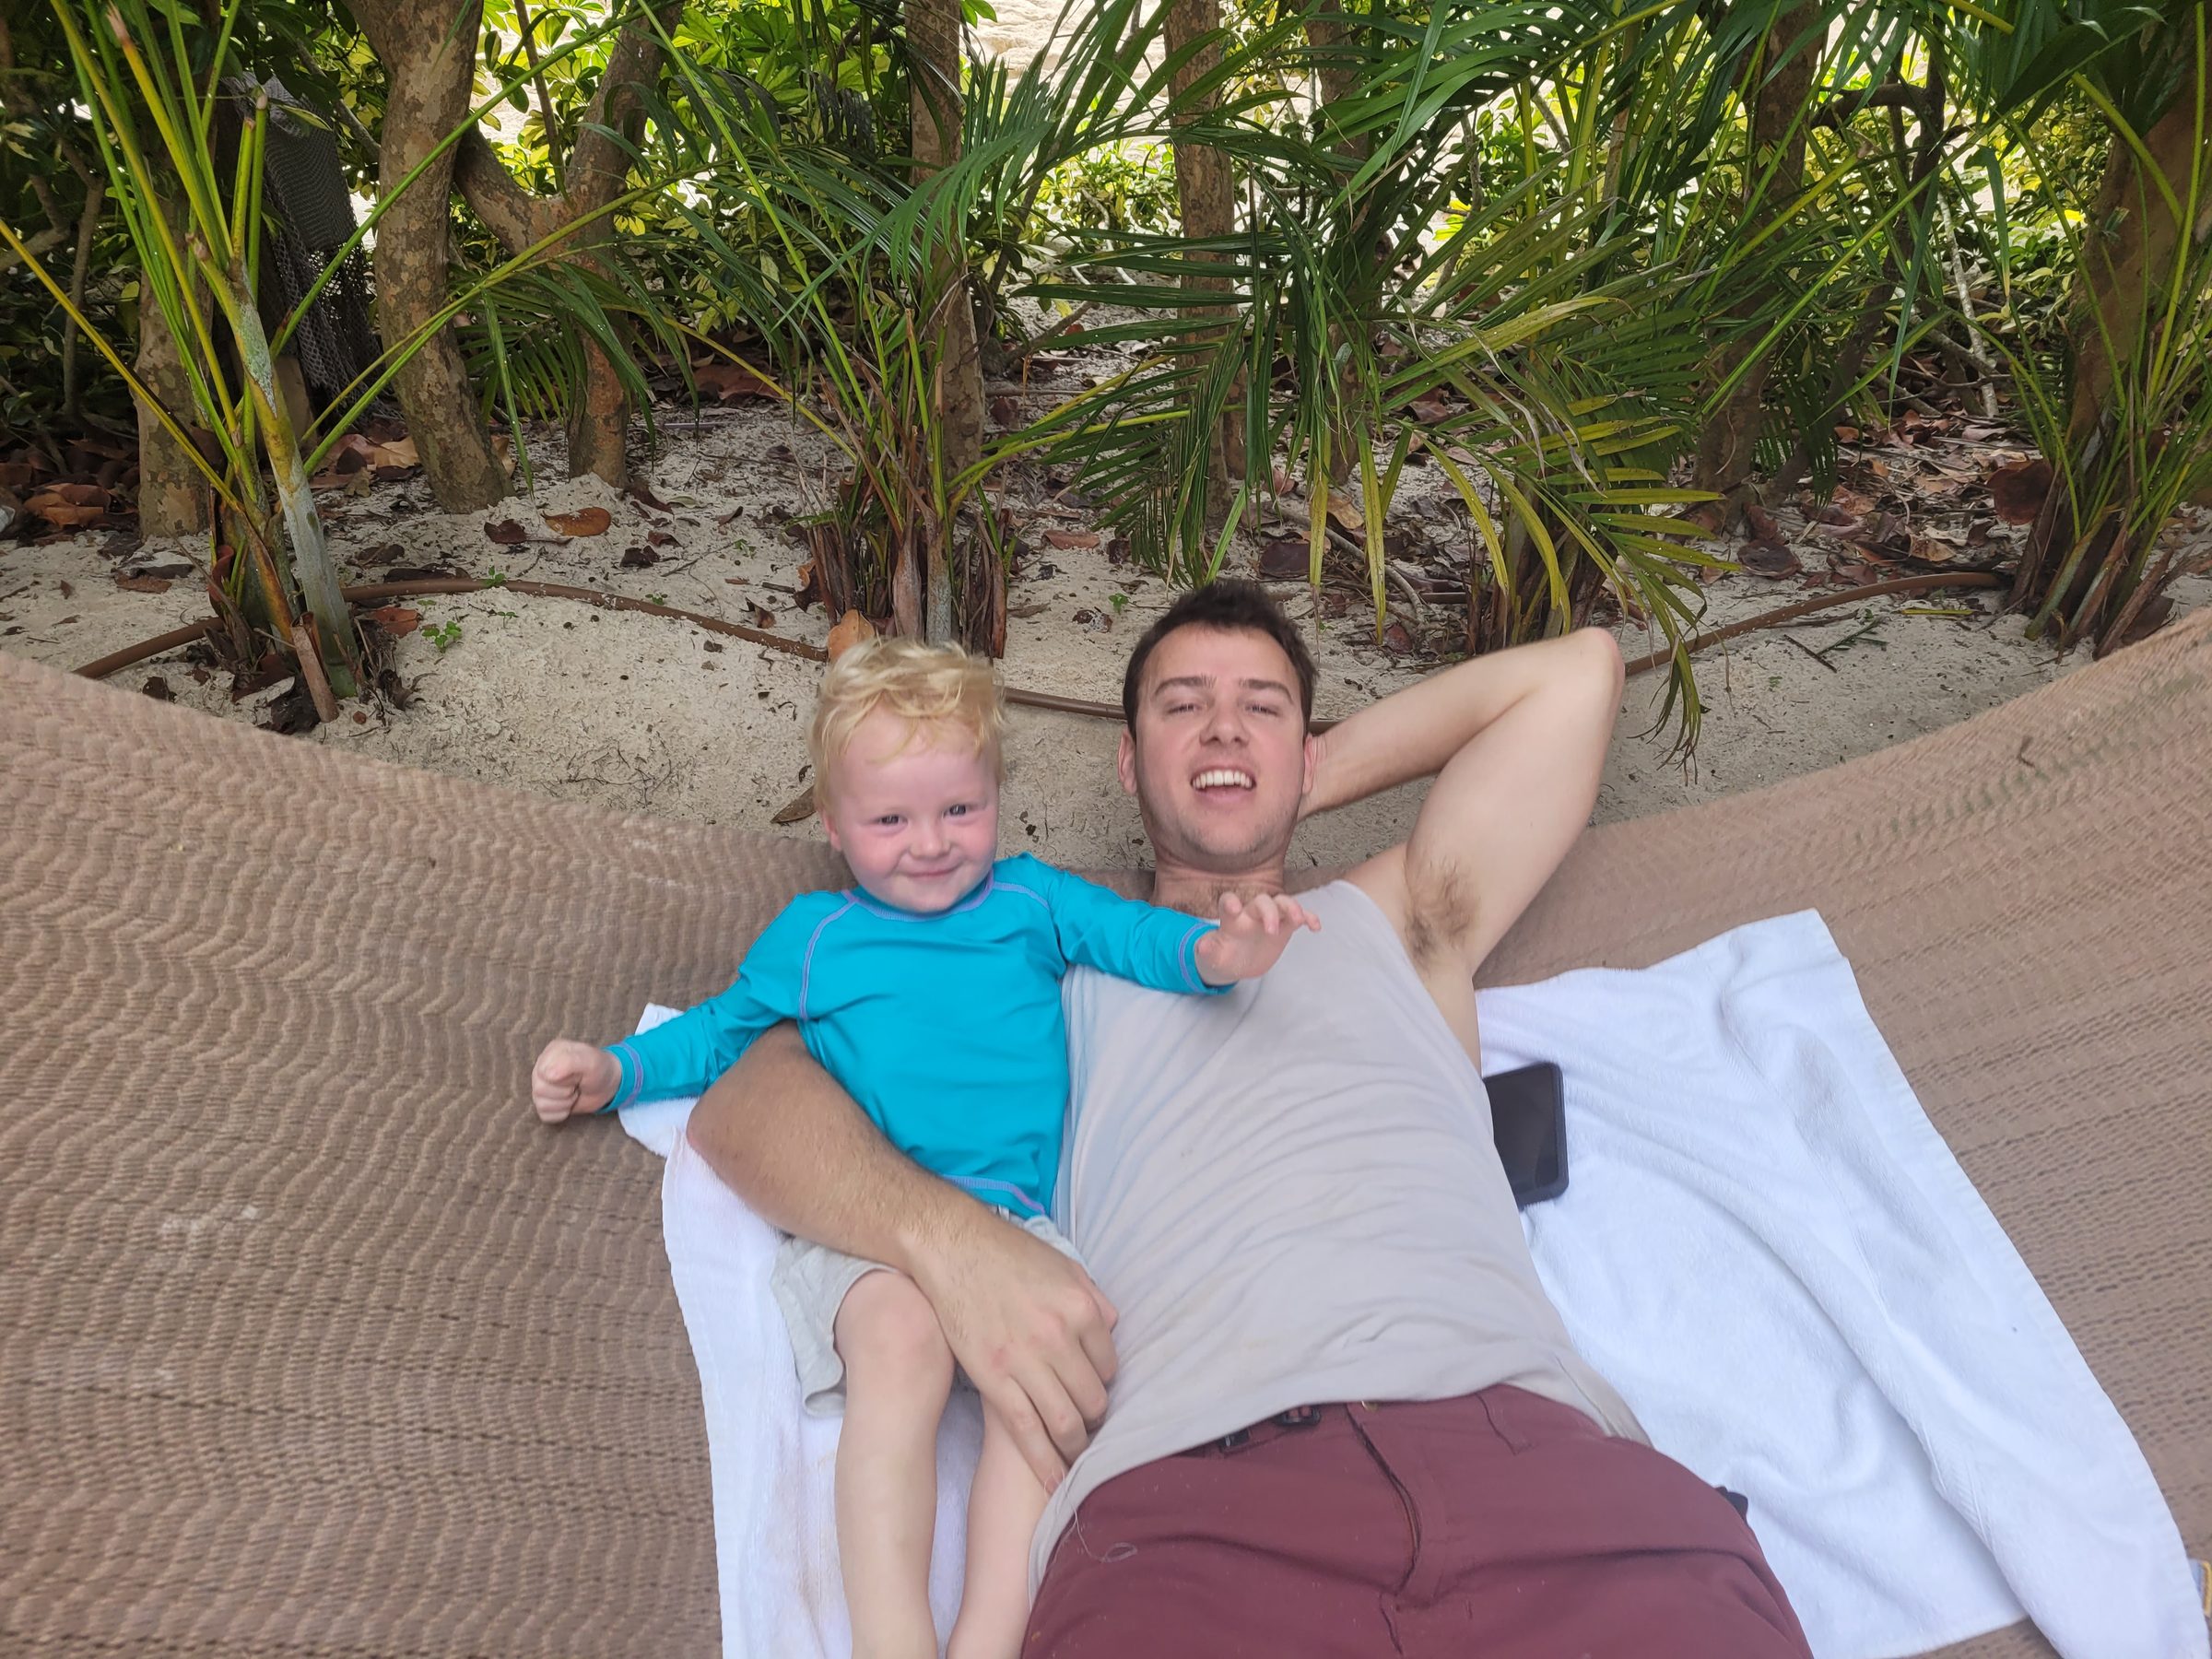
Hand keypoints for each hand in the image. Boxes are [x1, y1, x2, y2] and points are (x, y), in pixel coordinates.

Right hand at [531, 1039, 619, 1122]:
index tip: (577, 1074)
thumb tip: (547, 1075)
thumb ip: (570, 1062)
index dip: (563, 1079)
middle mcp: (541, 1069)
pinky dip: (561, 1113)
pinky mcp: (545, 1103)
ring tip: (574, 1092)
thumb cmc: (599, 1069)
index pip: (543, 1073)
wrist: (607, 1085)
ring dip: (564, 1103)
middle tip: (577, 1084)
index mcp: (550, 1054)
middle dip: (565, 1092)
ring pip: (541, 1104)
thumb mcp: (591, 1061)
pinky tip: (570, 1103)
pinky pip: (545, 1116)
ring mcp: (541, 1087)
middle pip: (539, 1089)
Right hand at [909, 1211, 1118, 1490]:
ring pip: (1066, 1423)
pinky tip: (1055, 1481)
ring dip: (1075, 1445)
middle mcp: (1058, 1337)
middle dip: (1095, 1419)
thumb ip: (1093, 1298)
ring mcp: (1025, 1361)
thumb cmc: (1007, 1254)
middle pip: (1093, 1399)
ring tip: (1075, 1453)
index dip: (1104, 1382)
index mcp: (1080, 1308)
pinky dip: (1045, 1462)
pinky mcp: (993, 1380)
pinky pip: (1027, 1431)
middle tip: (1090, 1427)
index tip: (1095, 1391)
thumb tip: (1112, 1330)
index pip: (1110, 1365)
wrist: (952, 1249)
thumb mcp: (1063, 1264)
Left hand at [1194, 891, 1320, 984]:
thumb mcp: (1214, 957)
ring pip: (1283, 903)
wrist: (1239, 961)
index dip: (1230, 902)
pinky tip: (1315, 927)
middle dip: (1269, 912)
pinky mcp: (1285, 926)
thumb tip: (1201, 947)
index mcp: (1232, 919)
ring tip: (1299, 920)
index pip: (1229, 902)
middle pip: (1262, 901)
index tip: (1233, 909)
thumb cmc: (1224, 955)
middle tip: (1272, 931)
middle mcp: (1252, 913)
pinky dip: (1308, 917)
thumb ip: (1209, 950)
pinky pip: (1299, 917)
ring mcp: (1270, 918)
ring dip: (1292, 908)